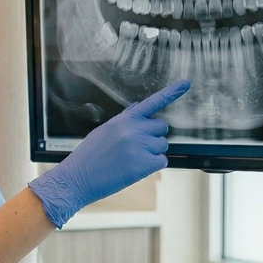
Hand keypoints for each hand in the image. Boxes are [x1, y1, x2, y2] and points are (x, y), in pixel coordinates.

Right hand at [29, 80, 189, 227]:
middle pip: (161, 127)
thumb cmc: (88, 157)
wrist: (76, 178)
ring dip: (151, 152)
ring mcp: (140, 146)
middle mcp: (133, 130)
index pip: (151, 102)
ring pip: (162, 145)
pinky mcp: (144, 164)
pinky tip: (135, 168)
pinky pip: (162, 161)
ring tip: (130, 159)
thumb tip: (138, 107)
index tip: (186, 84)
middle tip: (137, 146)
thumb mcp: (102, 132)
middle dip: (153, 135)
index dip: (171, 92)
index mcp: (122, 120)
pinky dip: (152, 165)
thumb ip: (123, 119)